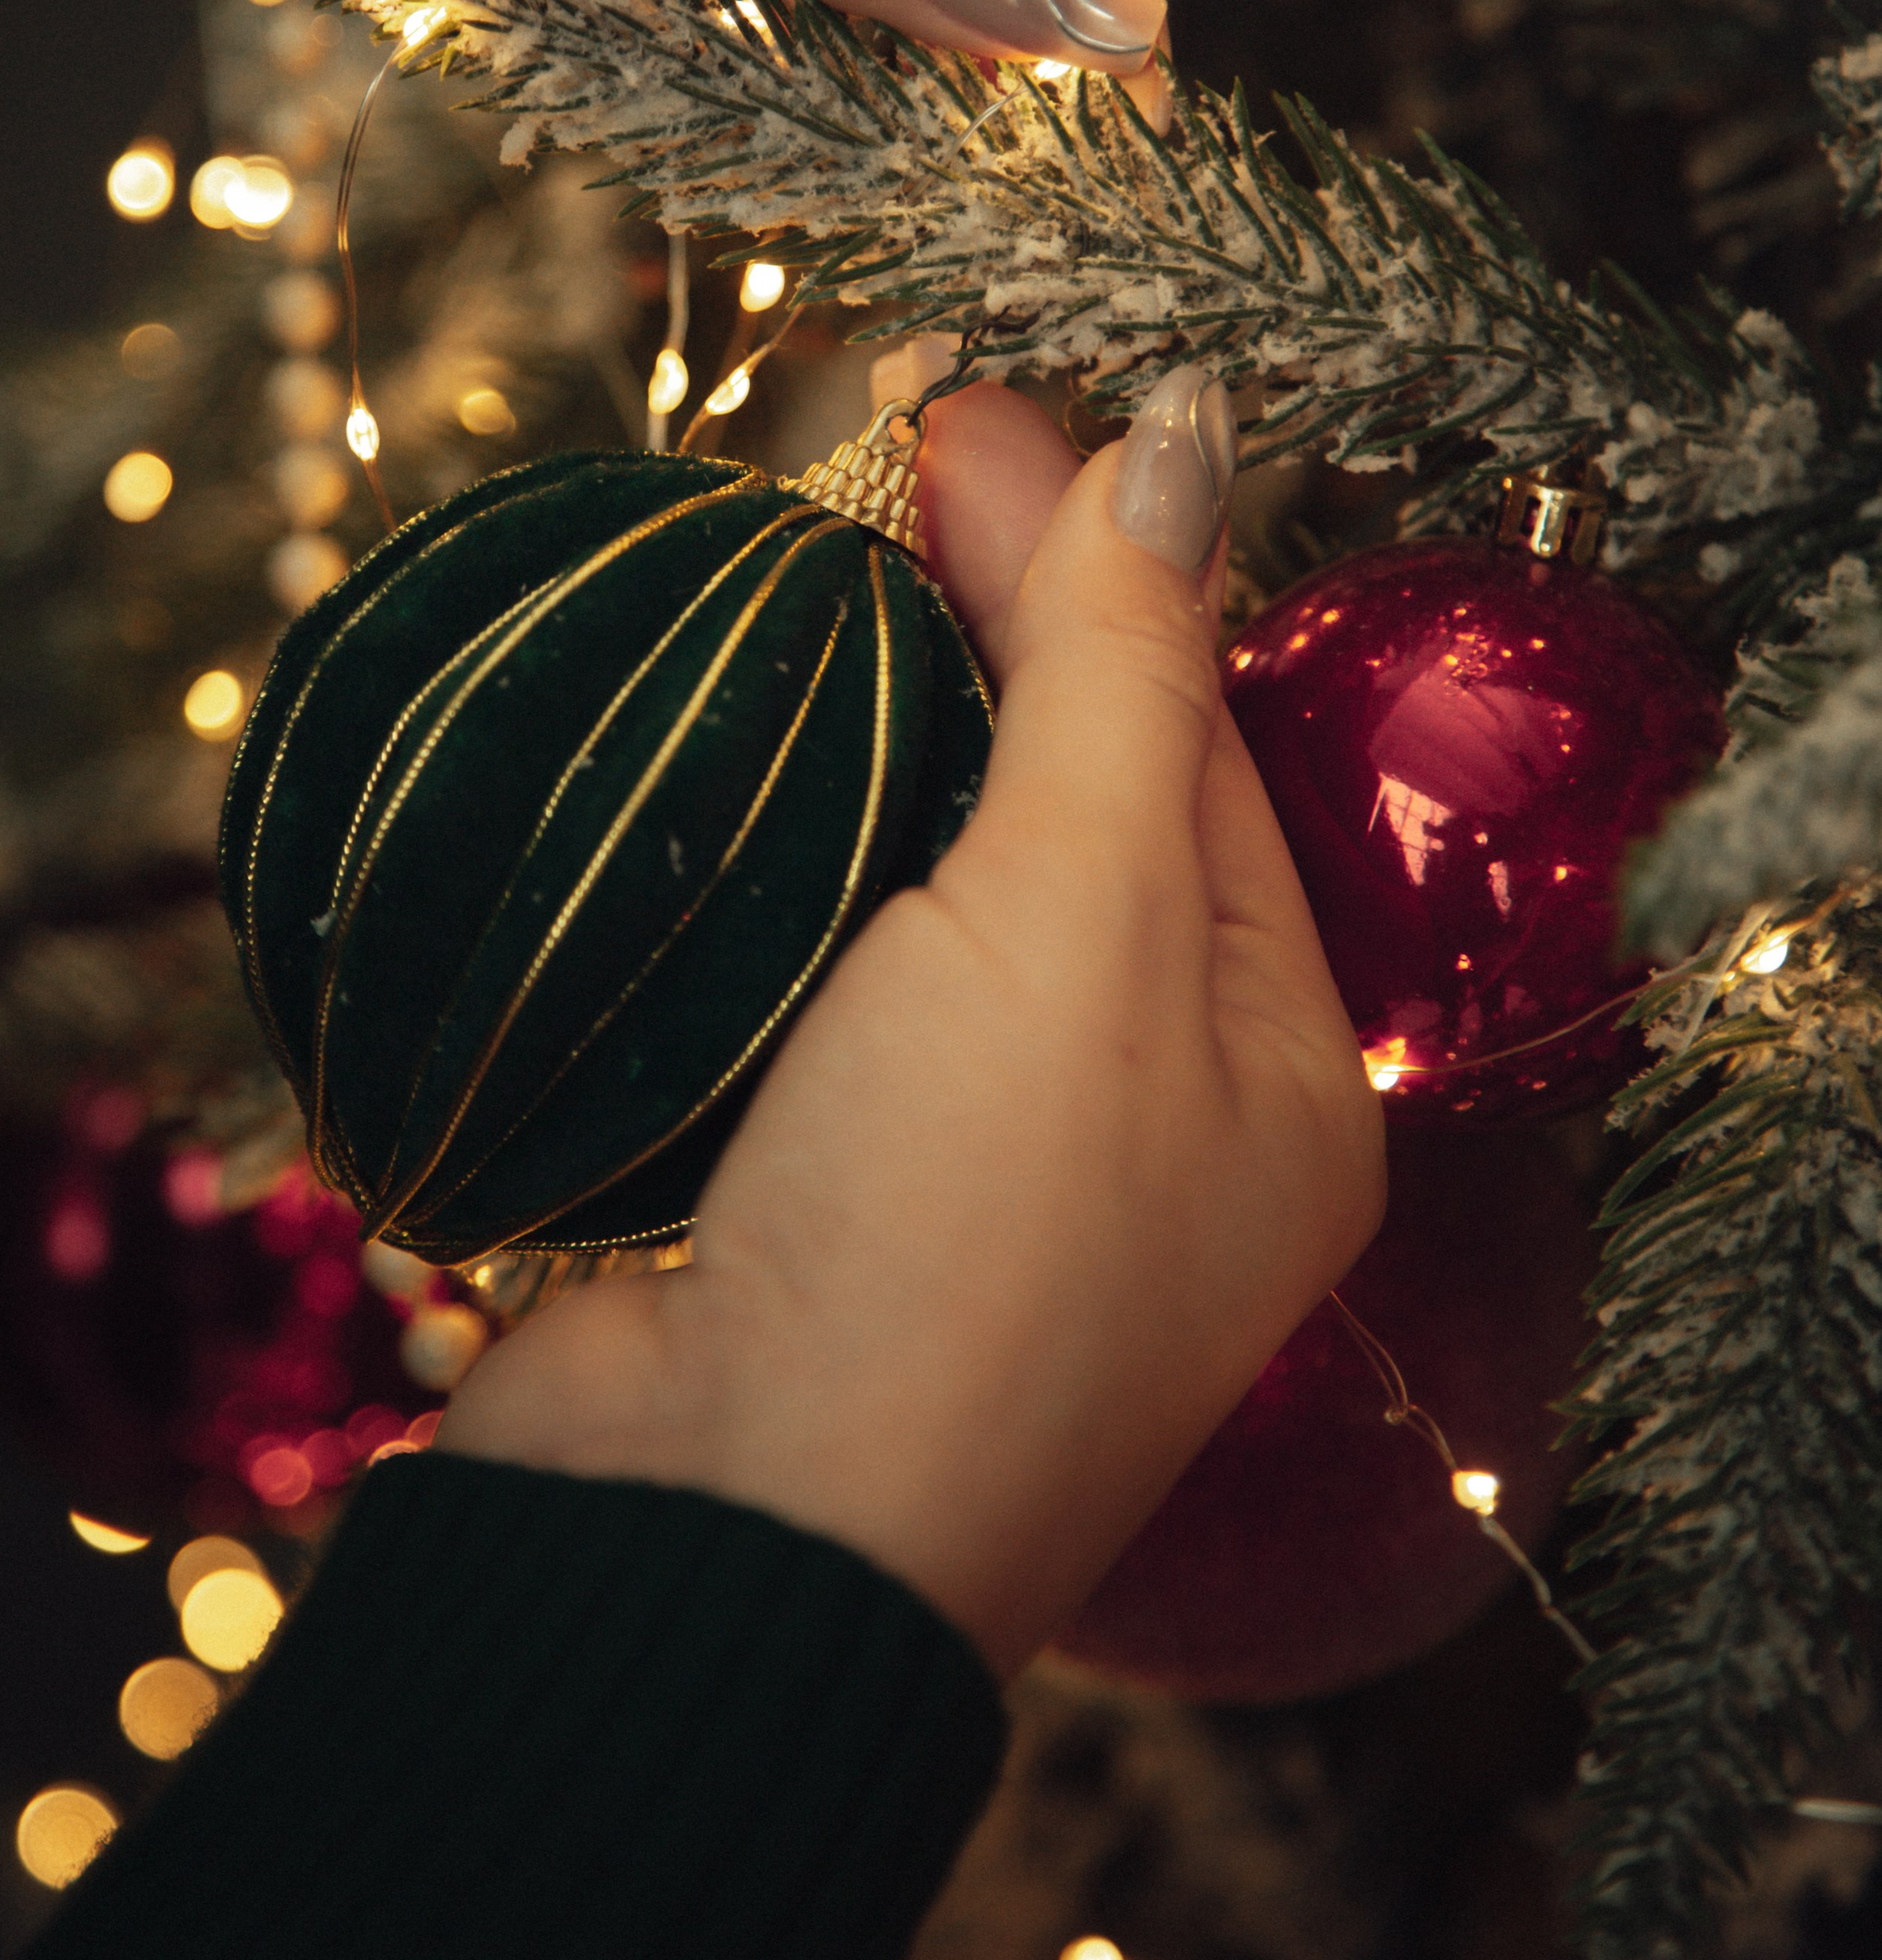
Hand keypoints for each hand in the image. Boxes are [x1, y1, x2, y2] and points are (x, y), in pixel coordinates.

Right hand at [441, 376, 1382, 1676]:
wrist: (713, 1548)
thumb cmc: (961, 1234)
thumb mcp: (1088, 918)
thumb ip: (1121, 672)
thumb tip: (1186, 428)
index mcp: (1269, 1069)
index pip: (1193, 748)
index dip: (1093, 568)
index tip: (963, 411)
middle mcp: (1131, 1117)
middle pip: (1056, 802)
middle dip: (971, 630)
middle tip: (870, 444)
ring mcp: (947, 1157)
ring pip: (908, 882)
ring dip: (844, 731)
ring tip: (778, 554)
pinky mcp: (787, 1175)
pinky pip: (785, 966)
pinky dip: (743, 853)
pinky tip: (690, 741)